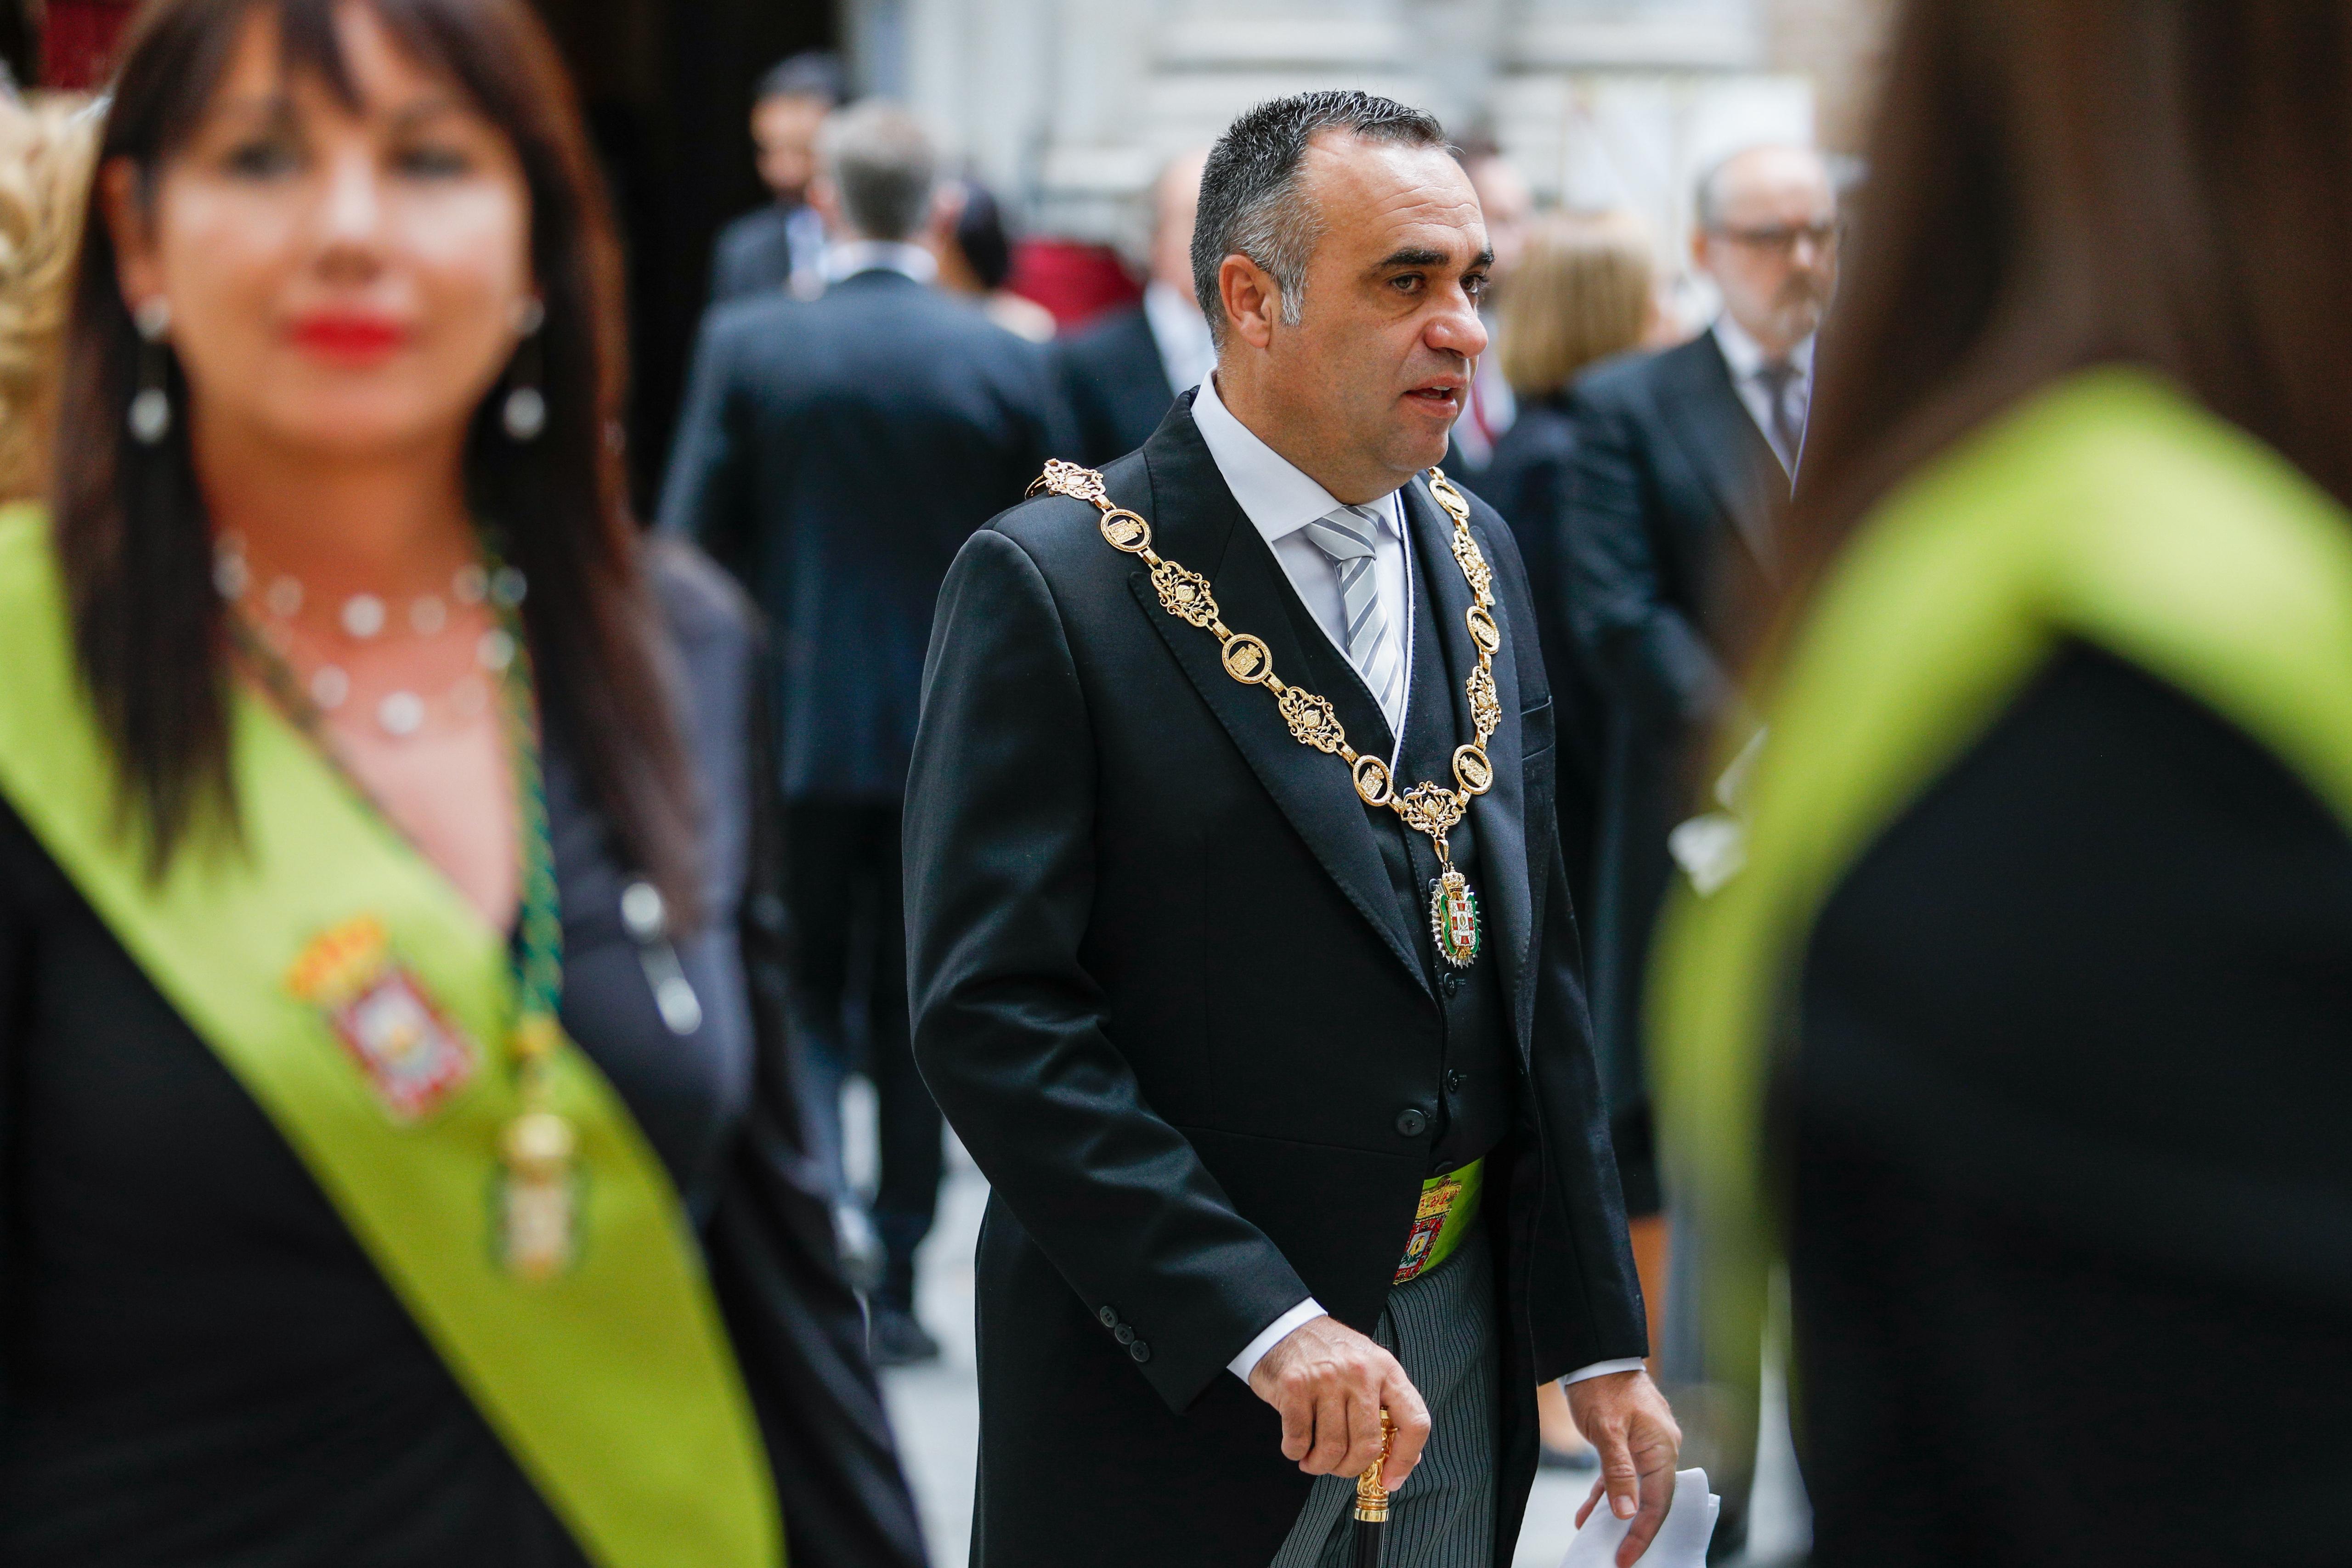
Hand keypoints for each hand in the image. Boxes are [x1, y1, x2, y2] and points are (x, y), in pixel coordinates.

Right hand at [1246, 1314, 1429, 1489]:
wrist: (1284, 1327)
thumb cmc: (1329, 1355)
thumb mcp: (1368, 1369)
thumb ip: (1387, 1407)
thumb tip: (1405, 1458)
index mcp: (1386, 1369)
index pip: (1414, 1421)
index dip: (1405, 1459)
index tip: (1389, 1480)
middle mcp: (1360, 1372)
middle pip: (1367, 1445)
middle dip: (1349, 1468)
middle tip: (1337, 1467)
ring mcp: (1327, 1378)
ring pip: (1332, 1449)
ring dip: (1320, 1465)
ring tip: (1312, 1459)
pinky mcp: (1295, 1386)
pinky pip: (1299, 1441)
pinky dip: (1296, 1452)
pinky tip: (1296, 1445)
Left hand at [1568, 1370, 1681, 1566]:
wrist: (1594, 1355)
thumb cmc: (1602, 1387)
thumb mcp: (1608, 1431)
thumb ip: (1618, 1473)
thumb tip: (1626, 1512)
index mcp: (1662, 1448)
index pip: (1658, 1502)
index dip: (1642, 1532)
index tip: (1626, 1557)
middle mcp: (1660, 1449)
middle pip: (1652, 1500)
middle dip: (1634, 1530)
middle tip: (1618, 1555)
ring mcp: (1645, 1446)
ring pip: (1635, 1490)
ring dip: (1616, 1514)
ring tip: (1597, 1538)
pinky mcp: (1628, 1443)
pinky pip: (1621, 1476)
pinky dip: (1606, 1494)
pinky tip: (1586, 1513)